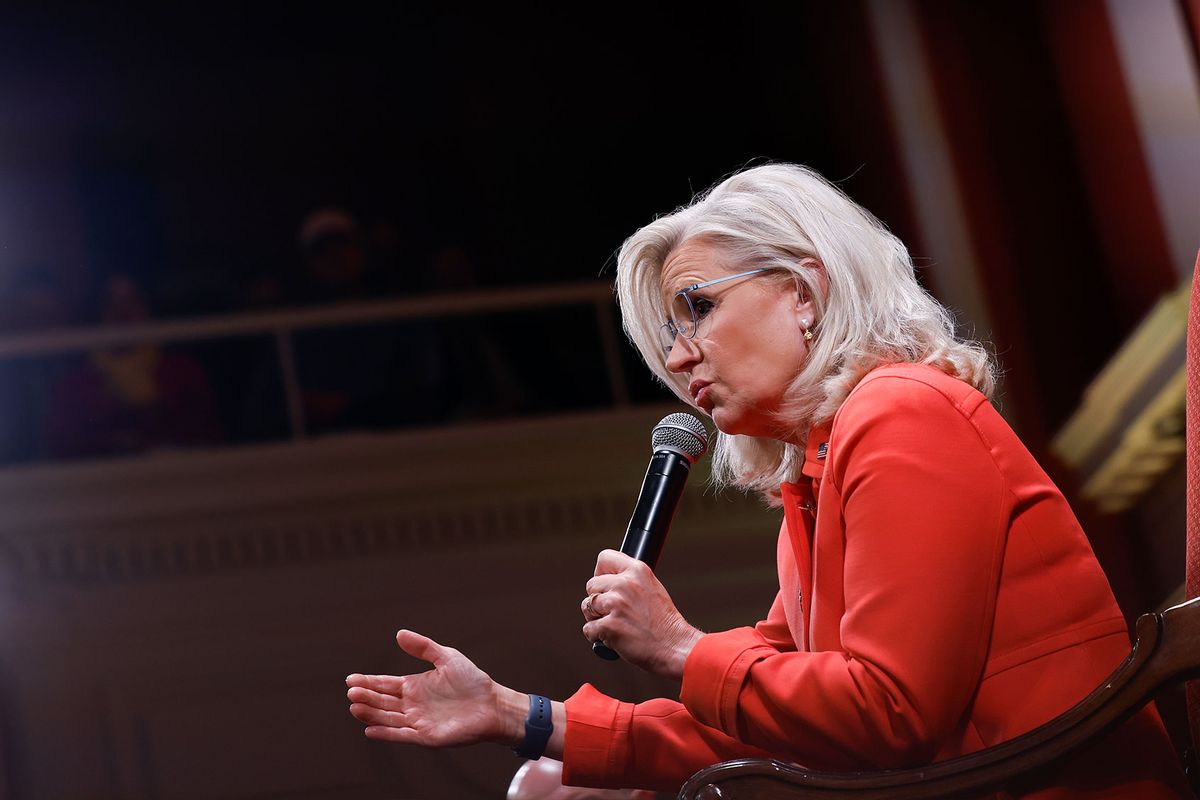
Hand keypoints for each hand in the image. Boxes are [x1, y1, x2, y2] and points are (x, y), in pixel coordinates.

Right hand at [347, 629, 524, 747]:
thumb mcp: (446, 657)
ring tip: (355, 706)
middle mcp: (412, 704)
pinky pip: (402, 735)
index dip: (368, 682)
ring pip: (388, 718)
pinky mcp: (426, 736)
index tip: (351, 679)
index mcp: (415, 686)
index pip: (385, 684)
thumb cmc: (473, 681)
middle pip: (383, 701)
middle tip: (351, 691)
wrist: (493, 704)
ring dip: (371, 713)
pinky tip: (370, 729)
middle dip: (366, 696)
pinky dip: (386, 733)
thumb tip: (399, 634)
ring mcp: (418, 721)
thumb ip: (423, 647)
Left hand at [581, 550, 702, 678]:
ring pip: (586, 606)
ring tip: (615, 625)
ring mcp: (616, 605)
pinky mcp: (609, 626)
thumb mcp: (651, 587)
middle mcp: (625, 584)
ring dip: (596, 618)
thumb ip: (630, 580)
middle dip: (598, 600)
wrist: (675, 646)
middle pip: (591, 585)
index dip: (601, 573)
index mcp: (637, 570)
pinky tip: (613, 638)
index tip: (605, 585)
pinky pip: (588, 629)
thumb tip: (605, 580)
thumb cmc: (663, 622)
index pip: (604, 558)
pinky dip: (597, 636)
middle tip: (613, 612)